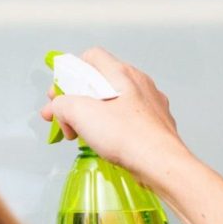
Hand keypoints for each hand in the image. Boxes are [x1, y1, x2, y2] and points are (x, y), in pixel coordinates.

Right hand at [39, 47, 192, 183]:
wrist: (164, 166)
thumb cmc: (128, 137)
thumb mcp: (80, 113)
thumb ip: (61, 104)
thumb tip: (58, 109)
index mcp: (122, 73)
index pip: (91, 56)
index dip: (71, 72)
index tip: (60, 95)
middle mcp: (140, 83)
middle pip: (100, 80)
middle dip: (76, 98)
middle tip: (64, 118)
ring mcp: (152, 104)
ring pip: (114, 101)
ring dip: (93, 114)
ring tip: (83, 134)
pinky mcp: (157, 124)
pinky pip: (127, 119)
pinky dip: (111, 127)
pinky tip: (106, 143)